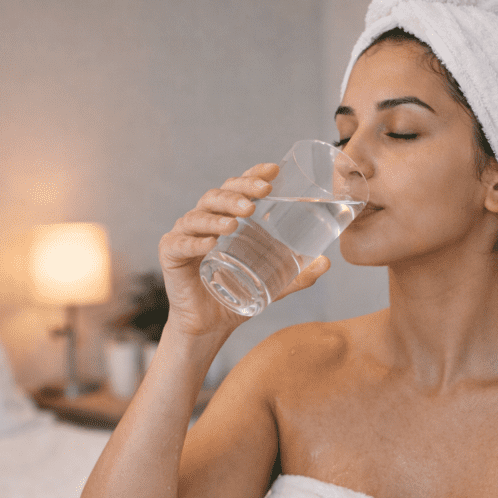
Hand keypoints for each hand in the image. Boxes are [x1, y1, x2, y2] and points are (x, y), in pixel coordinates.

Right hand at [158, 163, 330, 336]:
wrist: (210, 327)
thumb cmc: (237, 295)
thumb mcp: (273, 283)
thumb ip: (298, 274)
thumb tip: (327, 262)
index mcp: (225, 217)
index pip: (237, 187)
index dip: (253, 174)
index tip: (274, 170)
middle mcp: (203, 221)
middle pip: (218, 195)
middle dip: (240, 191)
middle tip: (261, 194)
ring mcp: (184, 236)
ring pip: (199, 215)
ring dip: (219, 214)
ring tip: (238, 220)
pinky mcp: (170, 255)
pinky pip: (181, 243)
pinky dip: (195, 241)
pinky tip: (210, 243)